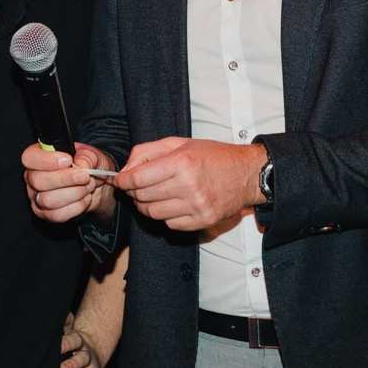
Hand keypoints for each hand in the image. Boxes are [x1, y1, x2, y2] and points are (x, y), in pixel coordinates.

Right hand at [22, 142, 114, 223]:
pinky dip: (76, 206)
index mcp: (38, 157)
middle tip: (84, 176)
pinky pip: (57, 214)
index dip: (47, 160)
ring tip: (88, 186)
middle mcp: (33, 177)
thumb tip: (80, 165)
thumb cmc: (88, 166)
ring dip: (74, 193)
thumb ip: (86, 157)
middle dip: (66, 179)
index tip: (68, 160)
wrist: (94, 186)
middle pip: (37, 181)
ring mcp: (37, 197)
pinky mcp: (46, 214)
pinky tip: (84, 198)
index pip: (30, 157)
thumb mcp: (91, 155)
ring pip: (47, 200)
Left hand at [60, 311, 104, 367]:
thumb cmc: (72, 340)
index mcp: (77, 339)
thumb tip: (65, 315)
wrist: (89, 347)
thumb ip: (64, 324)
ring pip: (85, 367)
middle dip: (72, 362)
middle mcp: (85, 351)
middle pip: (81, 356)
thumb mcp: (68, 331)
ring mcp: (90, 363)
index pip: (72, 340)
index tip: (56, 347)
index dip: (65, 344)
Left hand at [114, 137, 266, 231]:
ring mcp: (196, 206)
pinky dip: (165, 215)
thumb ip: (148, 152)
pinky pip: (170, 224)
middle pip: (143, 196)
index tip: (120, 180)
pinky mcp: (202, 221)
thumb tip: (125, 170)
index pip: (139, 178)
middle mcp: (189, 186)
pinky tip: (172, 204)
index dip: (123, 180)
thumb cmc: (213, 156)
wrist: (247, 174)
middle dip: (133, 191)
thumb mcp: (179, 143)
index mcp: (182, 163)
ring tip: (153, 195)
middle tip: (135, 186)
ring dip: (146, 205)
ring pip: (153, 213)